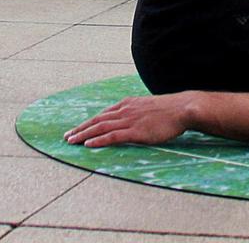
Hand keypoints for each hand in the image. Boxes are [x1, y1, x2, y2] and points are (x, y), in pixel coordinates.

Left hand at [64, 91, 193, 147]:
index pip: (102, 114)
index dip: (88, 122)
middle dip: (80, 128)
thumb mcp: (148, 107)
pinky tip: (88, 145)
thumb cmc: (168, 110)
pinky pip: (112, 136)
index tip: (76, 129)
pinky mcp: (135, 131)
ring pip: (101, 127)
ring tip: (71, 141)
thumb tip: (130, 120)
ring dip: (84, 134)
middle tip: (66, 137)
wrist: (181, 108)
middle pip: (97, 120)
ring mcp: (129, 120)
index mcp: (127, 104)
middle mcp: (125, 110)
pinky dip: (98, 140)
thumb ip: (136, 112)